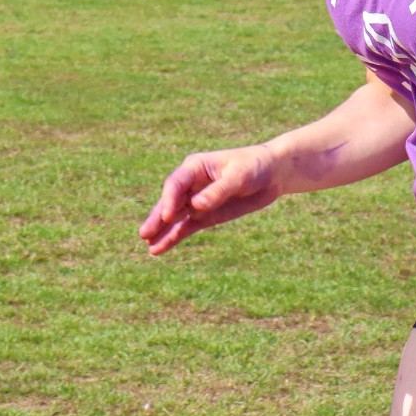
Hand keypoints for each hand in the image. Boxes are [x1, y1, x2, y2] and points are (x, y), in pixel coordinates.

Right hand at [139, 144, 281, 255]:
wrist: (270, 174)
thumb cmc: (253, 166)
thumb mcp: (239, 176)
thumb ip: (218, 191)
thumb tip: (196, 206)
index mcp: (195, 167)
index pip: (176, 184)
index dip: (169, 199)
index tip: (167, 216)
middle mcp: (190, 184)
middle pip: (169, 202)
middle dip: (158, 218)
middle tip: (144, 234)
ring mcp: (196, 201)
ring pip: (174, 217)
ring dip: (162, 230)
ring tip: (149, 246)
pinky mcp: (204, 216)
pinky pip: (185, 227)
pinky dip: (174, 237)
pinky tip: (160, 249)